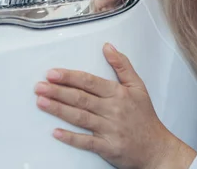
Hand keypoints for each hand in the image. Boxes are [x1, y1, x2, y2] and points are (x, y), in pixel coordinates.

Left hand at [34, 43, 196, 168]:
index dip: (70, 76)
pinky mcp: (108, 147)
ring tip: (41, 102)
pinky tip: (55, 132)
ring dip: (59, 109)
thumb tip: (108, 47)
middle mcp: (113, 110)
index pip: (89, 82)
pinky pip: (86, 142)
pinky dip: (71, 137)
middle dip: (58, 91)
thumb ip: (122, 65)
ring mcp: (109, 129)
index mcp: (118, 94)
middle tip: (39, 86)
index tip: (52, 73)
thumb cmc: (145, 118)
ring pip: (80, 117)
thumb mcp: (138, 87)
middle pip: (81, 98)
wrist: (157, 149)